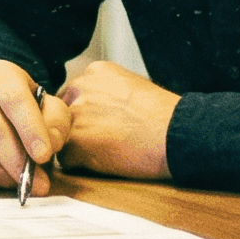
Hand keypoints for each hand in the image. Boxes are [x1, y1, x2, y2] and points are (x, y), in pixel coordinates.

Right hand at [0, 59, 70, 193]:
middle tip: (38, 184)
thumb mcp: (50, 110)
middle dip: (16, 161)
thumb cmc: (26, 113)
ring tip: (21, 183)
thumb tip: (48, 145)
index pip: (13, 98)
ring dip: (2, 176)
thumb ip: (56, 123)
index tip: (44, 156)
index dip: (30, 128)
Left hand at [57, 59, 177, 180]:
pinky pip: (66, 159)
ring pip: (62, 136)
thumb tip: (98, 110)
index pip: (73, 95)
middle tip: (103, 141)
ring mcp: (75, 114)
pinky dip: (81, 165)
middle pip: (64, 114)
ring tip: (108, 152)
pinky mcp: (76, 141)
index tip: (101, 125)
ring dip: (79, 147)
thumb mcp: (133, 88)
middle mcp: (79, 88)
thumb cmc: (165, 116)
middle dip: (78, 129)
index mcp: (95, 73)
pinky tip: (105, 163)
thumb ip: (107, 93)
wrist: (176, 134)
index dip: (85, 115)